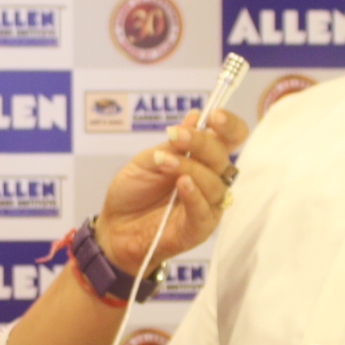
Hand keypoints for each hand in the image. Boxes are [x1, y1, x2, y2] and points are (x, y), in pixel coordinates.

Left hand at [94, 108, 248, 272]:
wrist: (114, 226)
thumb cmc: (133, 192)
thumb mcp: (147, 160)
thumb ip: (172, 144)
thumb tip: (195, 117)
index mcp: (202, 159)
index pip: (230, 139)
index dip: (229, 125)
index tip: (213, 115)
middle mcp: (211, 180)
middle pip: (223, 158)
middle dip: (201, 143)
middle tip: (176, 137)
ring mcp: (207, 205)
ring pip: (215, 184)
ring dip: (190, 168)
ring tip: (164, 163)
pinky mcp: (198, 229)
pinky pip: (205, 212)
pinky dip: (195, 195)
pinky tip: (183, 184)